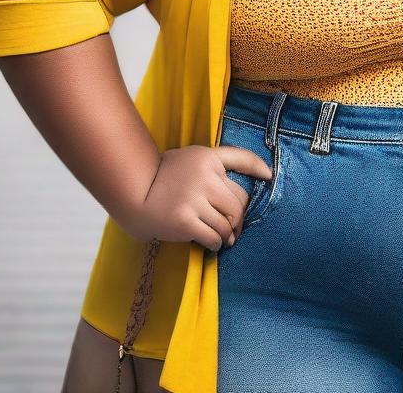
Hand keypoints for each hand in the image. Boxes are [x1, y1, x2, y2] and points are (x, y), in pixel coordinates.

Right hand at [118, 144, 272, 252]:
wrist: (134, 194)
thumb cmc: (165, 177)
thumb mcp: (191, 159)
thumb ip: (215, 167)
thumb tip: (249, 185)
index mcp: (207, 157)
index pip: (240, 159)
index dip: (258, 167)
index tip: (269, 176)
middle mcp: (204, 176)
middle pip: (238, 203)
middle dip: (239, 219)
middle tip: (236, 229)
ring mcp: (194, 199)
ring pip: (227, 223)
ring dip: (228, 235)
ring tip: (224, 239)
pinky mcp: (185, 221)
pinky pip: (213, 237)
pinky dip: (216, 244)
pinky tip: (212, 244)